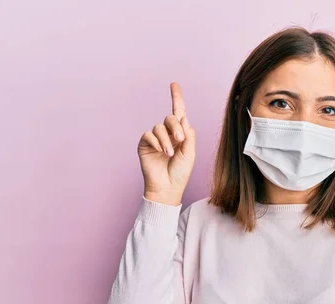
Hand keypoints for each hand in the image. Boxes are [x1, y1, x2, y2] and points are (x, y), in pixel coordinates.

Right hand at [138, 82, 196, 205]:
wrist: (168, 187)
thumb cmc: (180, 172)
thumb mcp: (190, 152)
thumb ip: (188, 134)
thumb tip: (183, 117)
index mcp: (181, 134)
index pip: (179, 112)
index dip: (176, 98)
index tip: (174, 84)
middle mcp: (168, 134)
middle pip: (170, 118)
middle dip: (176, 127)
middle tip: (180, 140)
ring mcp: (155, 139)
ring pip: (159, 126)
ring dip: (166, 139)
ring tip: (169, 153)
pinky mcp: (144, 144)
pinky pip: (148, 134)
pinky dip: (156, 141)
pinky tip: (160, 151)